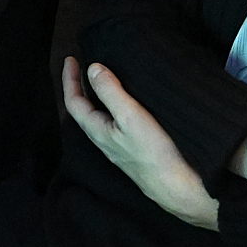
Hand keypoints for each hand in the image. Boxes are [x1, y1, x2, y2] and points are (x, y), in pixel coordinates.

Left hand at [62, 59, 218, 230]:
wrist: (178, 188)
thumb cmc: (154, 153)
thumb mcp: (130, 116)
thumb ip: (110, 92)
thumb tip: (92, 68)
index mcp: (97, 131)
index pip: (74, 102)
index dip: (69, 79)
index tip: (71, 58)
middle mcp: (104, 140)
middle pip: (84, 110)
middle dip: (80, 86)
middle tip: (83, 64)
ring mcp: (119, 147)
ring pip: (99, 117)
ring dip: (96, 96)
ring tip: (102, 78)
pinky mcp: (134, 150)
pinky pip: (114, 123)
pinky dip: (112, 106)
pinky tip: (126, 103)